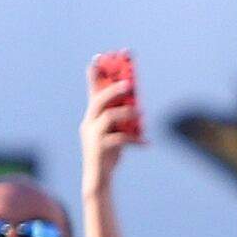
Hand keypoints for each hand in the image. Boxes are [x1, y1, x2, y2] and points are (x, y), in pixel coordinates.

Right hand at [80, 55, 141, 189]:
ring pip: (108, 117)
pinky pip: (119, 139)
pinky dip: (135, 139)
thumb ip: (122, 119)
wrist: (98, 179)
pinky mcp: (99, 149)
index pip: (92, 91)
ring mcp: (92, 136)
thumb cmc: (109, 153)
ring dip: (126, 112)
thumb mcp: (115, 132)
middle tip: (130, 84)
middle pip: (98, 100)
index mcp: (92, 116)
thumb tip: (138, 106)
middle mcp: (89, 123)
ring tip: (141, 112)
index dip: (95, 74)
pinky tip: (147, 143)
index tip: (99, 57)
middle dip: (114, 90)